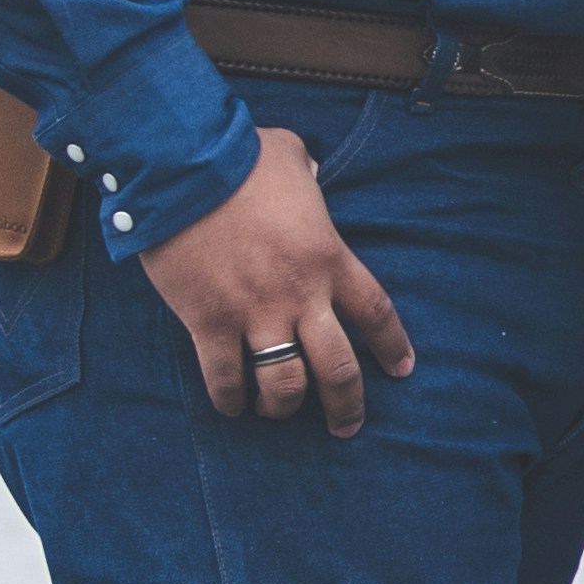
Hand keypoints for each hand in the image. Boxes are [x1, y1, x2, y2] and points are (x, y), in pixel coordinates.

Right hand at [141, 125, 415, 435]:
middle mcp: (301, 295)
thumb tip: (309, 176)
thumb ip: (309, 177)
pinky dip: (230, 399)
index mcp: (329, 258)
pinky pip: (225, 378)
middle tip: (347, 426)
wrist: (182, 167)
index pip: (376, 314)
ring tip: (278, 413)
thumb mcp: (291, 158)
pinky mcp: (209, 322)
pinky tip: (233, 406)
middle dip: (347, 404)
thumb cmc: (239, 157)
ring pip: (284, 385)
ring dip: (284, 407)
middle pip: (338, 368)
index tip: (401, 370)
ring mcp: (255, 313)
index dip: (391, 347)